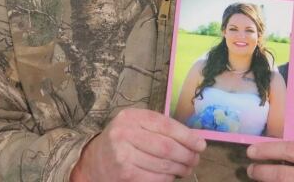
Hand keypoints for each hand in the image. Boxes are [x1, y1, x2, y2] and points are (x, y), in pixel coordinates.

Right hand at [70, 108, 206, 181]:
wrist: (93, 161)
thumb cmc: (122, 141)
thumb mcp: (135, 125)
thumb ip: (159, 128)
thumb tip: (193, 140)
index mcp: (131, 117)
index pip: (165, 125)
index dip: (187, 136)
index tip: (200, 145)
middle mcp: (124, 134)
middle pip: (166, 147)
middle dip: (186, 155)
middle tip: (196, 160)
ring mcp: (123, 156)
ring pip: (163, 165)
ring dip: (180, 169)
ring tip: (186, 168)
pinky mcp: (125, 175)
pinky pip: (155, 178)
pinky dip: (168, 179)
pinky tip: (171, 176)